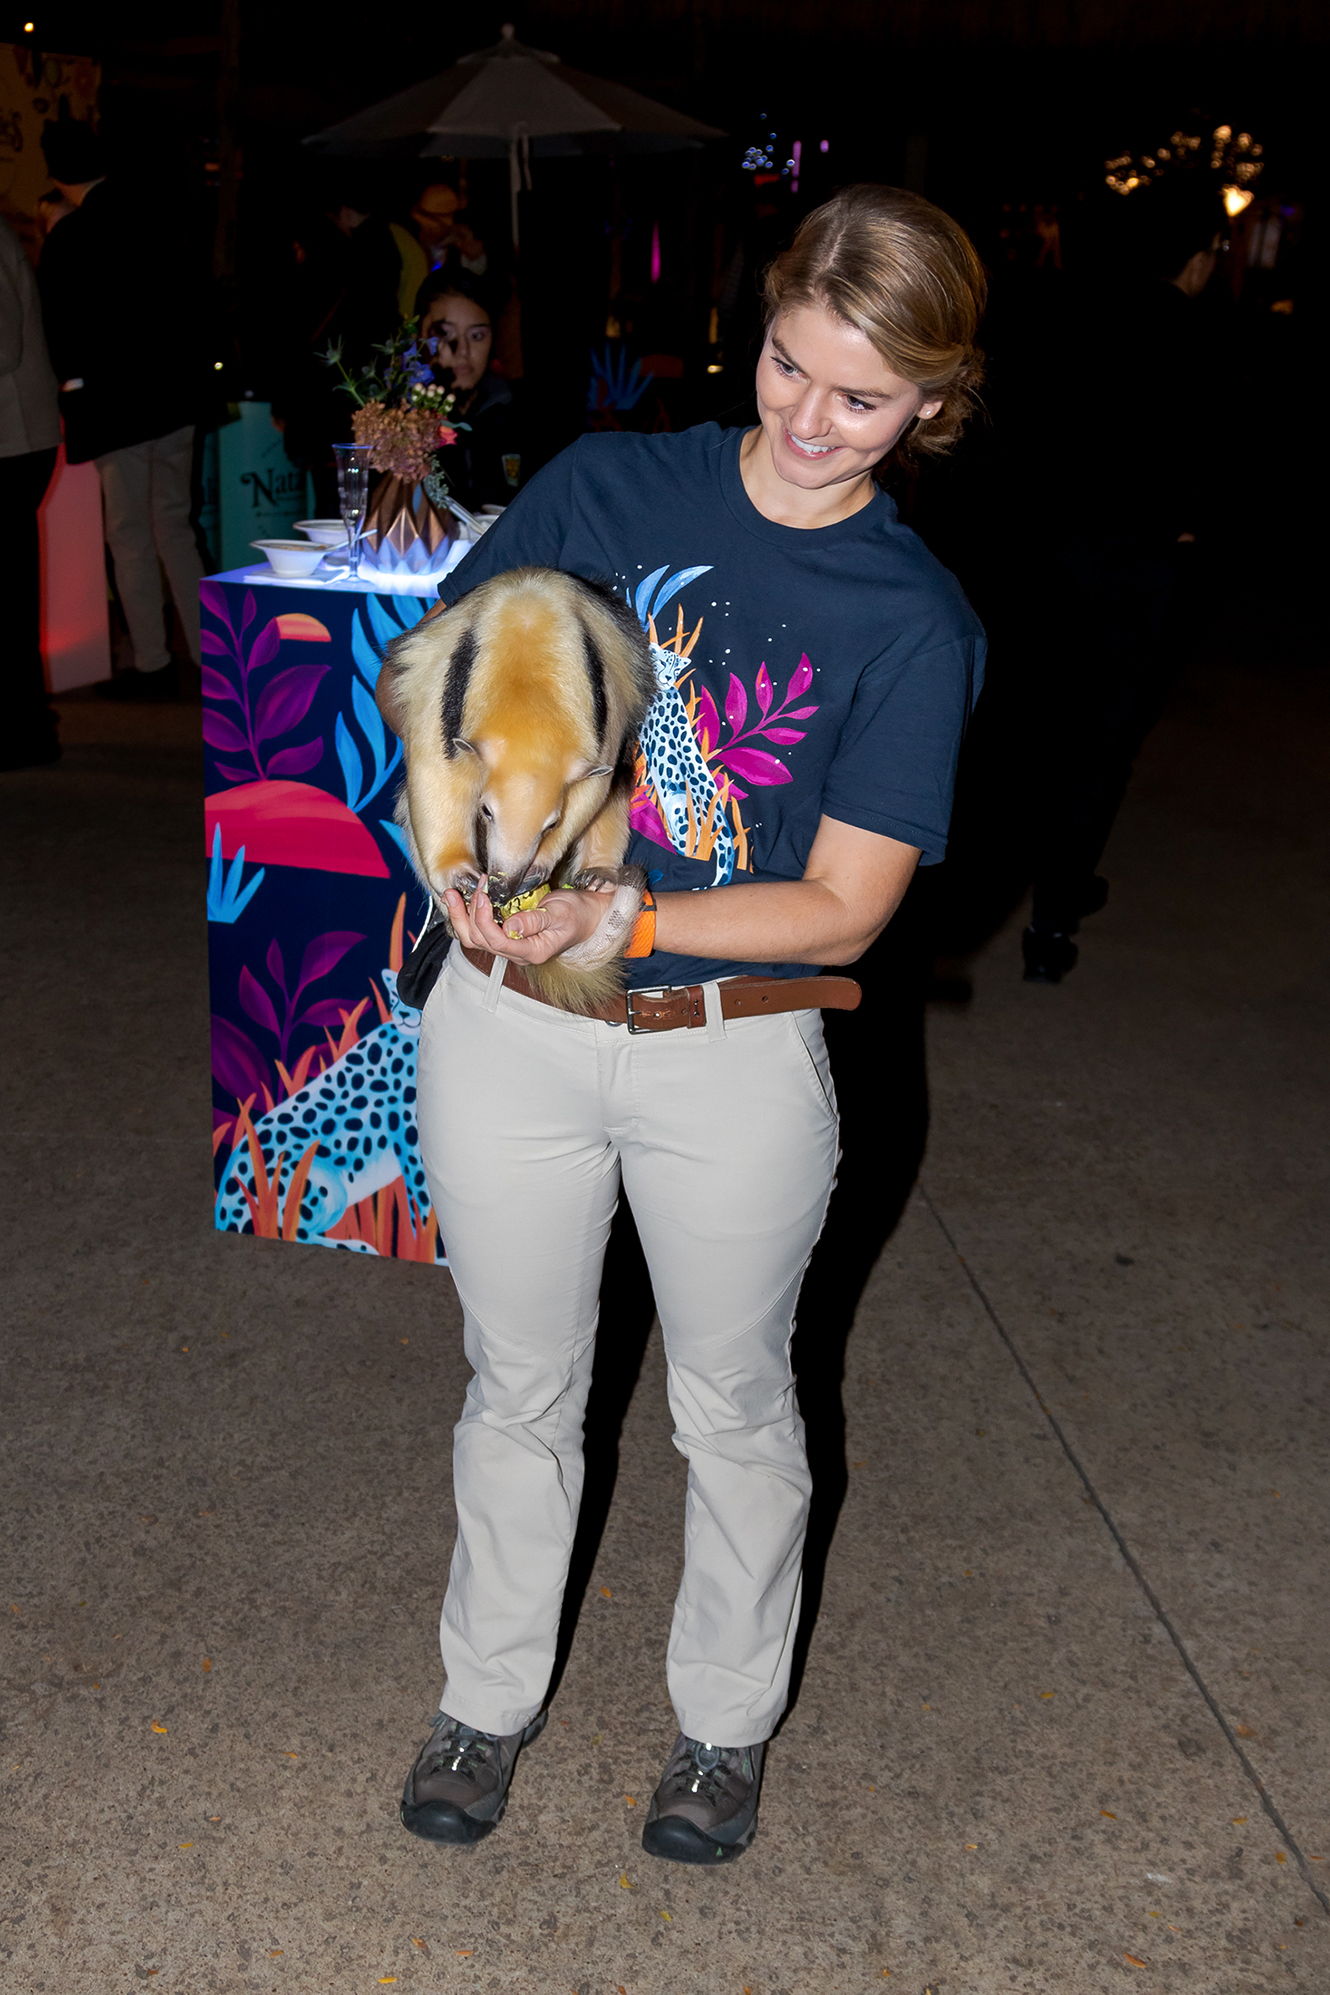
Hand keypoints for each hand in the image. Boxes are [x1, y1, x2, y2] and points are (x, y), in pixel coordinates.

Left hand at [443, 877, 609, 964]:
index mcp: (532, 951)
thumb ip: (536, 920)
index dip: (485, 920)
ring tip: (452, 895)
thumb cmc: (577, 914)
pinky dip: (466, 916)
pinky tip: (460, 900)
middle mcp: (517, 952)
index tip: (484, 896)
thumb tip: (511, 926)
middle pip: (480, 941)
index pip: (499, 942)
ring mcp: (510, 945)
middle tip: (473, 887)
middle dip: (470, 914)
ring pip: (474, 939)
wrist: (586, 916)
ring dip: (460, 917)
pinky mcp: (505, 934)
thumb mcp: (561, 914)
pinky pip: (479, 931)